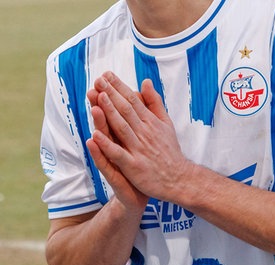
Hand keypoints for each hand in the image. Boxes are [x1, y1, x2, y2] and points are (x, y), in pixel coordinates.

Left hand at [86, 72, 193, 202]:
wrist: (179, 179)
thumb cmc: (170, 151)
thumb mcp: (166, 123)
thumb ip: (154, 103)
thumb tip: (145, 82)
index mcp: (150, 122)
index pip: (132, 101)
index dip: (119, 87)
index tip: (106, 75)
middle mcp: (144, 133)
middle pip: (126, 111)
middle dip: (111, 94)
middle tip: (98, 80)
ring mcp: (139, 150)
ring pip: (122, 128)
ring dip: (109, 113)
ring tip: (98, 97)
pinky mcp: (134, 166)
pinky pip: (118, 154)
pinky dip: (107, 145)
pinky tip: (95, 136)